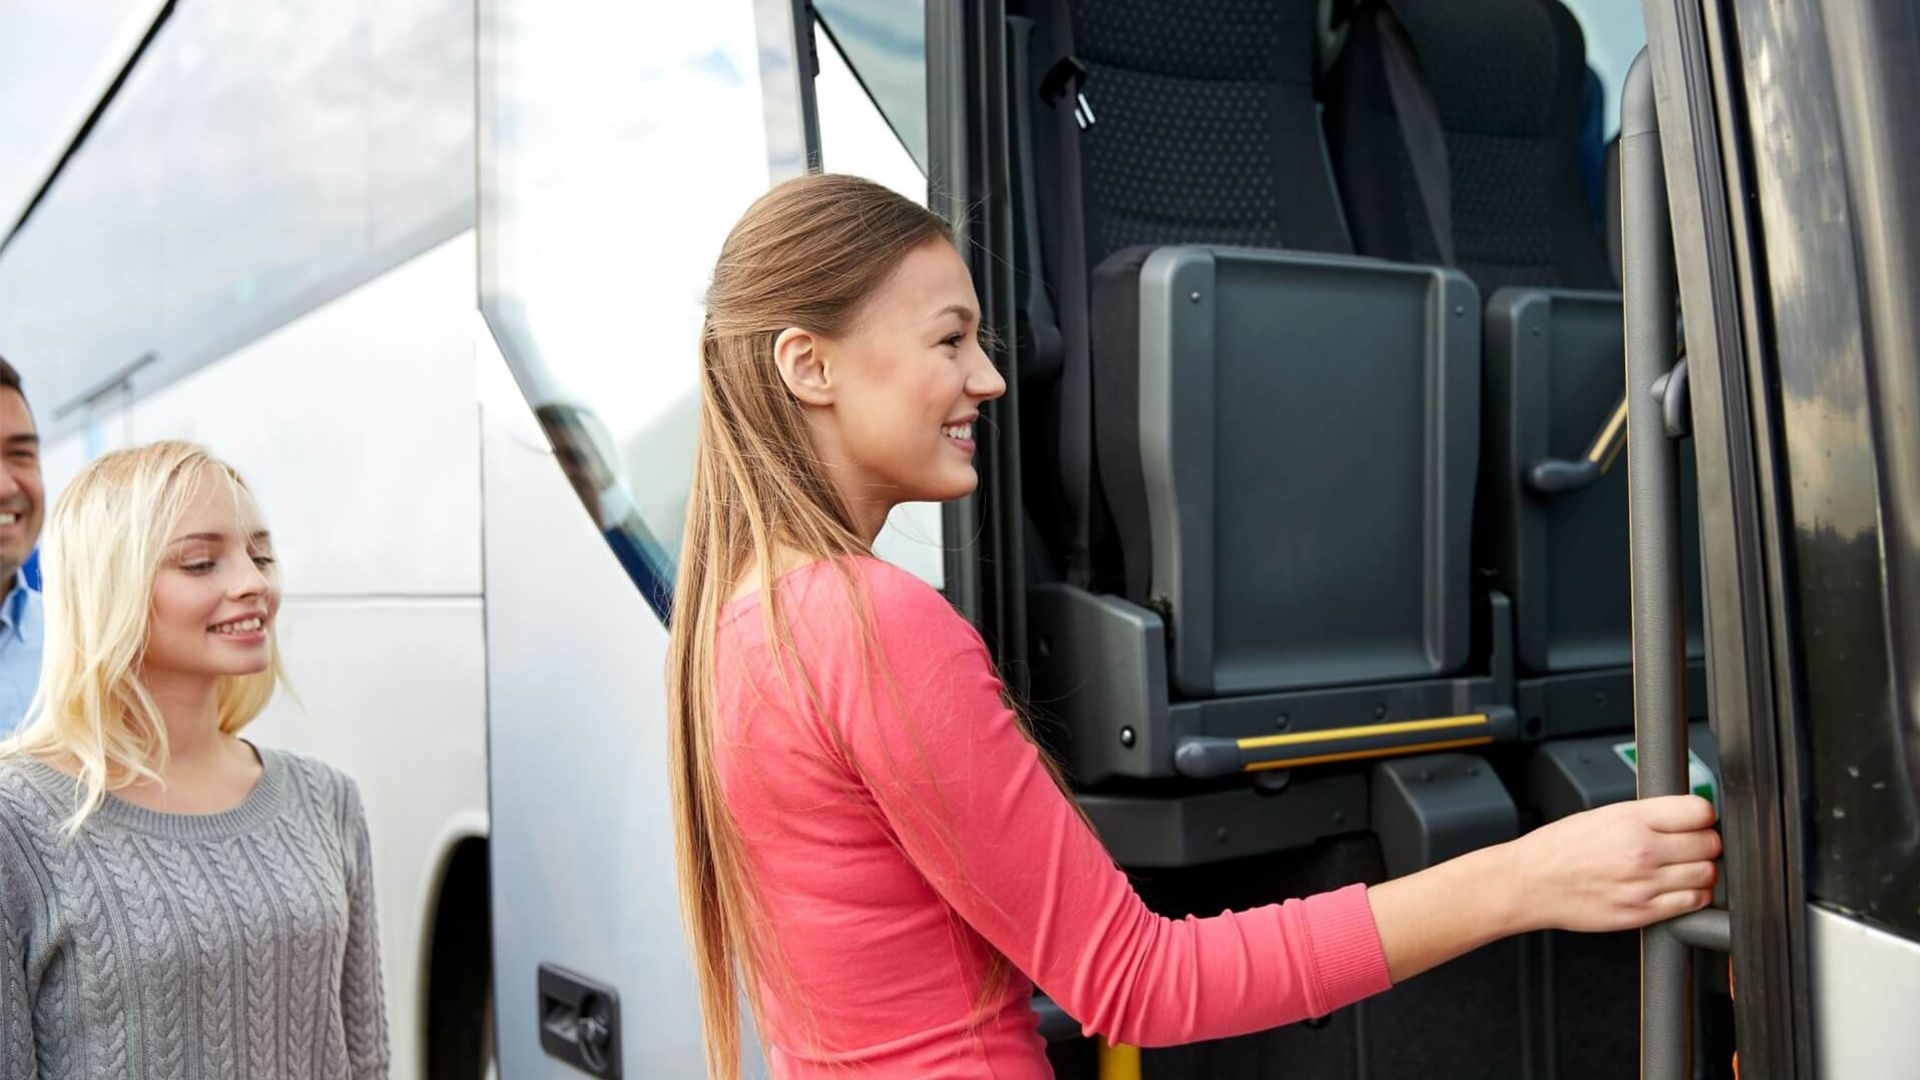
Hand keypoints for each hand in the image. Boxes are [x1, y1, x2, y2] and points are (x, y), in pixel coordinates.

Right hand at [1504, 795, 1720, 933]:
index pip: (1700, 811)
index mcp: (1632, 819)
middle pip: (1710, 844)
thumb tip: (1683, 817)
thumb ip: (1646, 816)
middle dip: (1705, 843)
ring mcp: (1645, 884)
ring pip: (1707, 874)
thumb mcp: (1603, 814)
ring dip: (1703, 871)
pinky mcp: (1644, 912)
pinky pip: (1693, 902)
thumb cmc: (1559, 848)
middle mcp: (1642, 850)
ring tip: (1684, 868)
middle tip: (1692, 845)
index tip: (1697, 821)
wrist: (1530, 882)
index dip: (1702, 816)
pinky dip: (1695, 895)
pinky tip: (1678, 888)